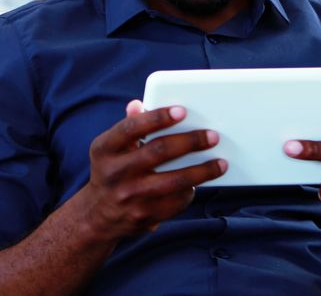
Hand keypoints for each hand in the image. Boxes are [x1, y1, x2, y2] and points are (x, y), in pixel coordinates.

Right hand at [81, 100, 226, 240]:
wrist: (99, 215)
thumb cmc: (111, 171)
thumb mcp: (111, 148)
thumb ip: (128, 126)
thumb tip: (138, 104)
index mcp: (104, 149)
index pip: (132, 128)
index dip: (157, 117)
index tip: (182, 110)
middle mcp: (115, 172)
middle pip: (159, 152)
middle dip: (190, 142)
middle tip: (212, 136)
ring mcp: (130, 196)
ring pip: (174, 180)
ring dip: (202, 171)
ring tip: (221, 163)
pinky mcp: (144, 216)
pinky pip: (176, 202)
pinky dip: (191, 191)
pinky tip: (200, 182)